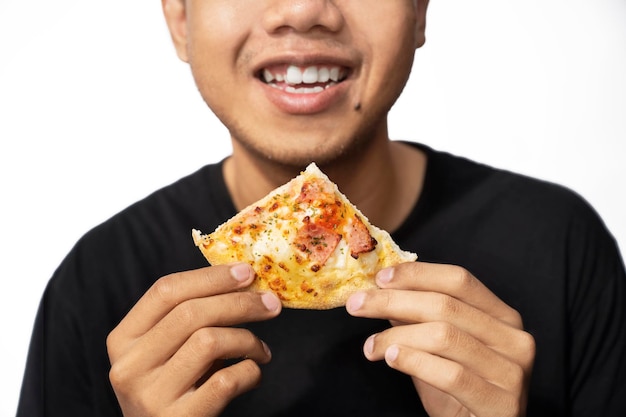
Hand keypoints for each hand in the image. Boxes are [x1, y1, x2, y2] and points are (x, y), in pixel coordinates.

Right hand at [106, 264, 281, 416]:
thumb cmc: (173, 390)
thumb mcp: (165, 352)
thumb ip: (188, 319)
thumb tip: (243, 280)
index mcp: (123, 339)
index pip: (165, 291)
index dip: (210, 277)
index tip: (246, 272)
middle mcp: (129, 366)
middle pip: (191, 313)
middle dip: (240, 302)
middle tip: (272, 304)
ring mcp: (150, 396)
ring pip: (209, 341)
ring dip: (248, 339)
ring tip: (261, 350)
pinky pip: (225, 381)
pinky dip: (250, 371)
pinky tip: (254, 372)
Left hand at [346, 262, 534, 416]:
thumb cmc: (460, 393)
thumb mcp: (438, 349)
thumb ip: (418, 318)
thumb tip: (383, 289)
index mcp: (502, 316)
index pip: (459, 280)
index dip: (417, 275)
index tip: (379, 277)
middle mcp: (514, 338)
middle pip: (446, 305)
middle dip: (393, 302)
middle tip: (356, 305)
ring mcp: (511, 372)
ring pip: (445, 336)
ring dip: (396, 337)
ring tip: (370, 346)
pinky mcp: (501, 403)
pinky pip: (451, 374)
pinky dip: (415, 362)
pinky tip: (391, 359)